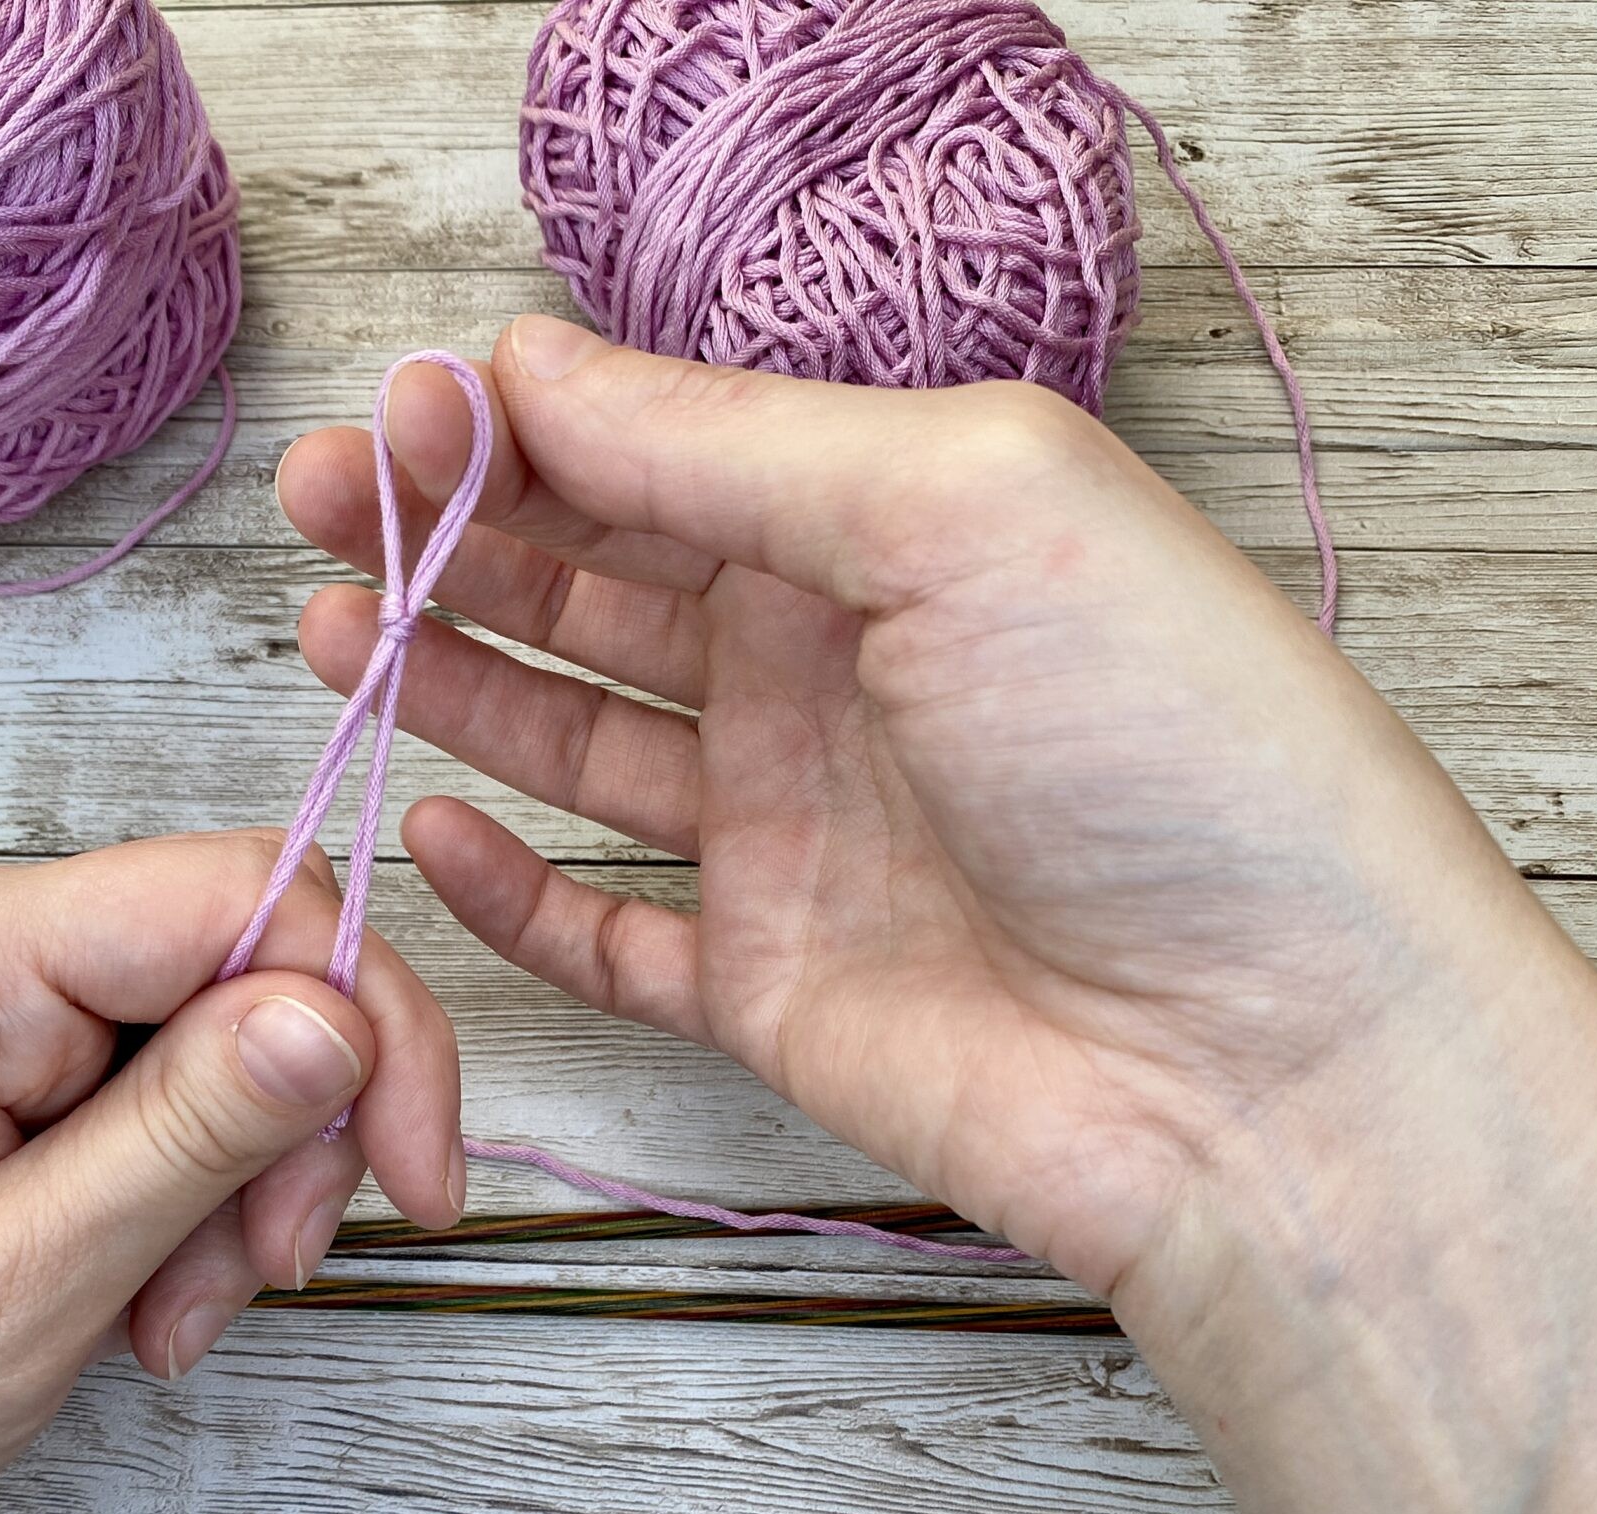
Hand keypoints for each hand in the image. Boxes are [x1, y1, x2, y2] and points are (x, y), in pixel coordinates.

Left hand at [0, 831, 460, 1513]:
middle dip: (290, 1128)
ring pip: (206, 1031)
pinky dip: (176, 1195)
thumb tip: (343, 1005)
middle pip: (235, 957)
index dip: (365, 1018)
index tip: (415, 1183)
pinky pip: (141, 1081)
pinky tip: (135, 1300)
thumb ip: (181, 1137)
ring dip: (232, 1185)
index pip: (236, 893)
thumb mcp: (4, 1294)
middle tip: (258, 1285)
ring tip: (165, 1325)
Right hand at [280, 318, 1595, 1297]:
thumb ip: (729, 443)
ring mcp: (799, 837)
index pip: (669, 454)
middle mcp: (839, 674)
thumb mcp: (962, 511)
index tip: (395, 418)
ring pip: (584, 745)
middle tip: (322, 509)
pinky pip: (610, 933)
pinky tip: (434, 826)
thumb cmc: (1174, 758)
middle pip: (605, 584)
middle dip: (455, 538)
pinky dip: (513, 891)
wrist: (1274, 1067)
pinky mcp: (773, 988)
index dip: (524, 430)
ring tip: (331, 632)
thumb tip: (534, 363)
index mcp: (897, 533)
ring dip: (458, 684)